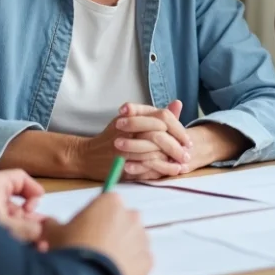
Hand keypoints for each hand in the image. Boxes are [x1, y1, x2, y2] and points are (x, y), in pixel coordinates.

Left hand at [0, 169, 46, 242]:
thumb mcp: (6, 227)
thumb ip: (27, 228)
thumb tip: (42, 231)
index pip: (20, 178)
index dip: (34, 191)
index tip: (40, 207)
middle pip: (15, 199)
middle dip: (29, 218)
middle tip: (40, 234)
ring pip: (6, 213)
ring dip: (19, 228)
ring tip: (31, 244)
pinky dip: (6, 231)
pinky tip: (15, 245)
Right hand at [40, 193, 152, 274]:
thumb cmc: (72, 248)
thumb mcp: (54, 232)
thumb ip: (53, 223)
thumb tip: (48, 223)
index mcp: (111, 202)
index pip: (105, 203)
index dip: (94, 216)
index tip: (84, 229)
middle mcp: (131, 216)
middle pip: (122, 220)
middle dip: (111, 230)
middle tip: (94, 245)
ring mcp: (142, 238)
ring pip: (133, 240)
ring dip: (122, 247)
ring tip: (105, 260)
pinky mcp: (148, 260)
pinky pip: (139, 260)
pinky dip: (130, 265)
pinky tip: (115, 271)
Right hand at [73, 102, 189, 181]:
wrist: (87, 155)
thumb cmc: (113, 137)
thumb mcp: (133, 120)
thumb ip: (156, 114)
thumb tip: (178, 104)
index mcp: (133, 115)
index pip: (162, 117)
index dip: (178, 129)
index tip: (187, 140)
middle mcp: (128, 128)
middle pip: (160, 134)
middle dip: (177, 146)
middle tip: (187, 154)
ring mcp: (124, 147)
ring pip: (154, 151)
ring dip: (172, 159)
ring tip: (182, 164)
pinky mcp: (122, 163)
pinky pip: (147, 166)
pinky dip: (162, 169)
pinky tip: (172, 171)